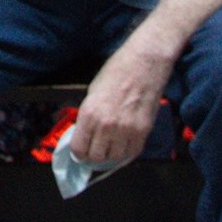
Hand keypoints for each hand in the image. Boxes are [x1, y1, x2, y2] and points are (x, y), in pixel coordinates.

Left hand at [68, 42, 169, 165]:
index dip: (78, 152)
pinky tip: (123, 143)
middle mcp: (106, 126)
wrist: (143, 63)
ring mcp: (126, 130)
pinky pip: (132, 153)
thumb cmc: (116, 72)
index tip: (81, 150)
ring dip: (111, 154)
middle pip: (96, 157)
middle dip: (94, 155)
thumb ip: (88, 116)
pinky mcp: (143, 131)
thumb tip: (84, 134)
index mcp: (89, 113)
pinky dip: (126, 152)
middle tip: (96, 148)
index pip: (79, 149)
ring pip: (115, 158)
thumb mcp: (93, 92)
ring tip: (111, 145)